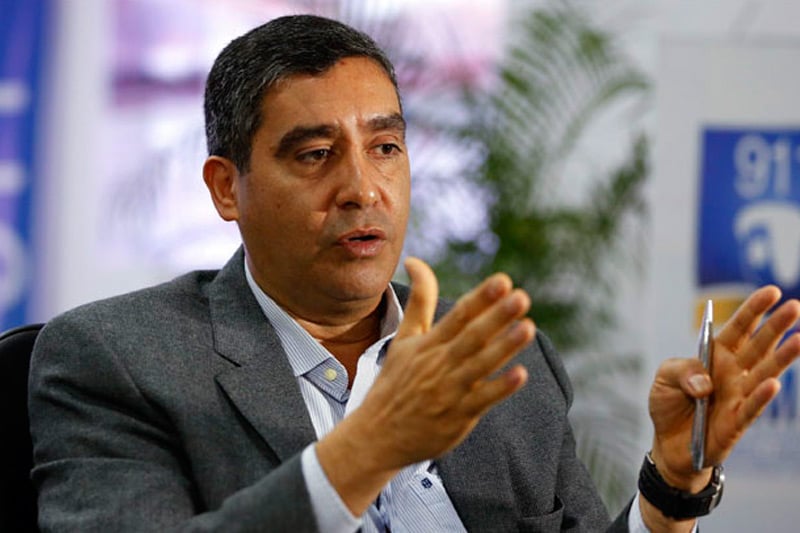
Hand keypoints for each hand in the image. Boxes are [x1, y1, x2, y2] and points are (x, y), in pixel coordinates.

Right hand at [316, 257, 534, 513]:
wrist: (377, 435)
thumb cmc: (394, 382)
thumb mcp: (404, 339)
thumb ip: (419, 301)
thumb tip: (416, 261)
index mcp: (428, 344)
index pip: (458, 316)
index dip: (481, 298)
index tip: (503, 281)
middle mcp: (439, 364)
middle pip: (472, 336)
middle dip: (497, 317)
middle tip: (521, 297)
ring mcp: (449, 391)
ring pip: (481, 365)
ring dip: (504, 347)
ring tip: (528, 328)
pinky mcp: (458, 416)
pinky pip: (483, 400)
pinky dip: (500, 387)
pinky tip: (520, 374)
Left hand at [648, 286, 799, 490]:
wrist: (668, 442)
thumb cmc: (669, 404)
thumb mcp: (665, 378)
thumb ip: (682, 371)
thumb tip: (705, 383)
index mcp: (717, 355)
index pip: (739, 328)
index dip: (754, 310)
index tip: (771, 292)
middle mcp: (734, 373)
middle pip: (758, 345)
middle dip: (776, 326)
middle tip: (795, 306)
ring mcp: (738, 396)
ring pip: (764, 373)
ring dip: (782, 357)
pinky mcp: (736, 422)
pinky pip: (751, 408)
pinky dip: (761, 397)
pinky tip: (773, 384)